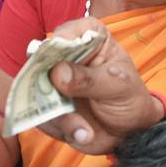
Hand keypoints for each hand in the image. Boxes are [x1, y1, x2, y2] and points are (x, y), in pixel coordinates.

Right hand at [35, 18, 161, 155]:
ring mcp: (53, 82)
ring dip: (60, 116)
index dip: (60, 43)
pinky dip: (61, 129)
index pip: (69, 31)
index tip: (58, 62)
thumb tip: (57, 73)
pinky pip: (41, 116)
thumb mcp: (117, 86)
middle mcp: (66, 56)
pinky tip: (83, 134)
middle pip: (42, 61)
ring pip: (37, 92)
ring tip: (85, 131)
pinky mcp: (48, 106)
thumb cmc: (128, 97)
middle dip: (49, 85)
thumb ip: (89, 79)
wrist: (128, 130)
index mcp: (89, 38)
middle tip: (62, 105)